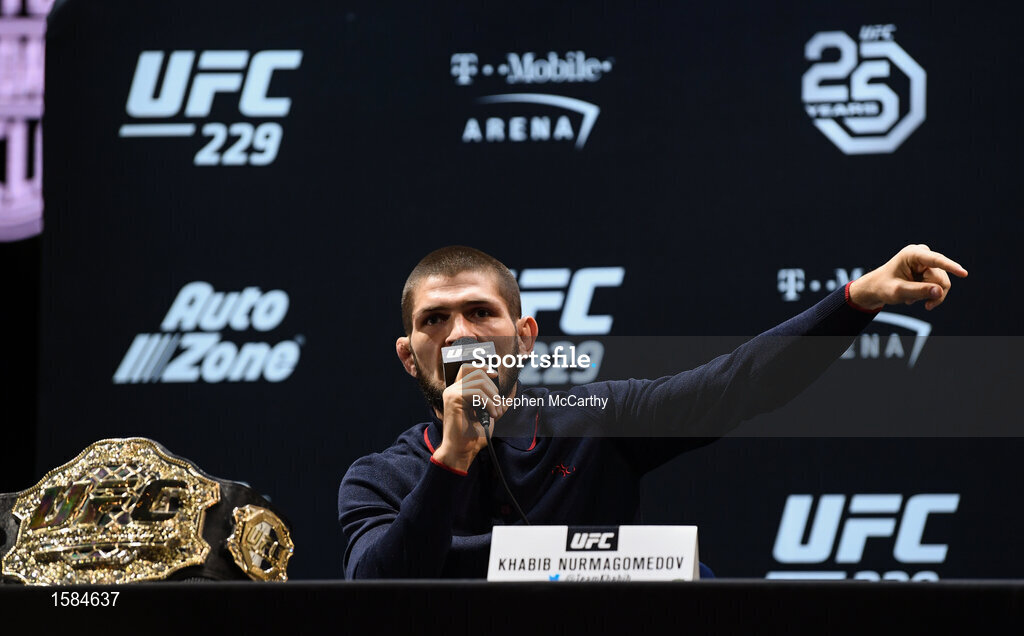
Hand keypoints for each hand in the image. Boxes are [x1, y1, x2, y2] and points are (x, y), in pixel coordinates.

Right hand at [432, 364, 505, 471]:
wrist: (463, 450)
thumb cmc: (473, 435)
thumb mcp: (489, 414)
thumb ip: (496, 402)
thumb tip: (511, 393)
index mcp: (458, 391)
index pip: (467, 368)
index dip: (482, 367)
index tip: (495, 375)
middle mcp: (453, 389)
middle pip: (477, 373)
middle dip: (493, 389)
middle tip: (498, 407)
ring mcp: (451, 393)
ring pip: (479, 382)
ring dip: (493, 397)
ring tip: (496, 413)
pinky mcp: (453, 398)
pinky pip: (477, 392)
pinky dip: (489, 403)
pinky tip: (491, 414)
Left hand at [849, 244, 967, 310]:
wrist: (878, 287)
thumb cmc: (883, 287)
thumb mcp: (898, 291)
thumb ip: (918, 291)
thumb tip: (939, 291)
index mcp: (912, 254)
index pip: (936, 261)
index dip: (950, 267)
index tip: (964, 273)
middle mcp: (923, 254)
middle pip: (941, 279)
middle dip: (930, 293)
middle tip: (915, 302)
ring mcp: (929, 262)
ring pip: (942, 284)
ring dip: (928, 295)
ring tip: (911, 298)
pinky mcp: (932, 270)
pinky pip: (940, 286)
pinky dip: (928, 295)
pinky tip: (914, 296)